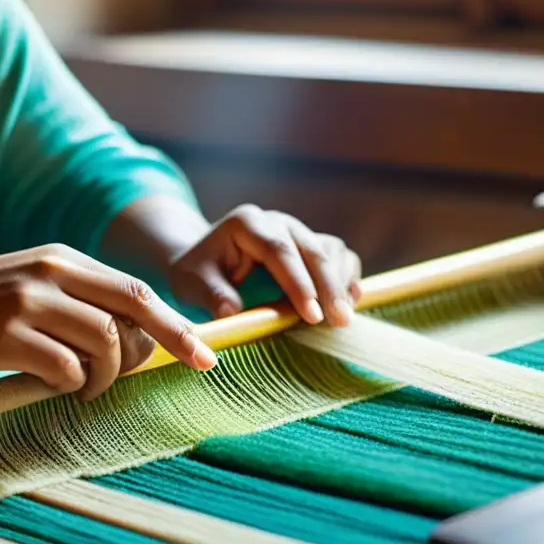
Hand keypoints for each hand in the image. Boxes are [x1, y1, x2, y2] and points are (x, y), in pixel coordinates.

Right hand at [0, 245, 217, 399]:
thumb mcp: (31, 283)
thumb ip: (79, 300)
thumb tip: (133, 340)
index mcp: (64, 259)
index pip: (137, 290)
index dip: (176, 324)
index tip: (204, 355)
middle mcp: (52, 273)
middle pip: (132, 311)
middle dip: (157, 349)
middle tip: (139, 376)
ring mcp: (28, 302)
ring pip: (104, 342)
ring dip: (106, 375)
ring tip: (88, 387)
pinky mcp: (5, 335)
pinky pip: (64, 367)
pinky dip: (70, 384)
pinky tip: (55, 387)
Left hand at [167, 205, 361, 326]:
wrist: (205, 261)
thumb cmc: (197, 272)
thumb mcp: (192, 283)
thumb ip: (212, 295)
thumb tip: (231, 313)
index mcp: (247, 223)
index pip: (279, 250)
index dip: (298, 283)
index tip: (311, 315)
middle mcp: (277, 221)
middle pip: (312, 249)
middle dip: (328, 287)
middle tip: (339, 321)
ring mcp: (297, 231)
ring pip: (330, 250)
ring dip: (341, 284)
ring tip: (343, 319)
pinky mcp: (310, 245)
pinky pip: (338, 256)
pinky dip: (347, 278)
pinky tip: (351, 302)